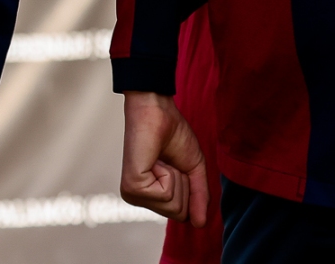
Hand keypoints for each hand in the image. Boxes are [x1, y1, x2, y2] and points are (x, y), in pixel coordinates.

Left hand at [119, 91, 209, 224]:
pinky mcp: (132, 187)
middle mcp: (139, 198)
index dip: (190, 189)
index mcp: (151, 195)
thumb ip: (199, 198)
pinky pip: (166, 195)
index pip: (183, 215)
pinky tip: (154, 160)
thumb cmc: (173, 134)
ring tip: (160, 159)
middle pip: (180, 214)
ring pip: (174, 206)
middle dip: (184, 184)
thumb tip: (201, 224)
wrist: (157, 110)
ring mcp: (134, 194)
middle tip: (168, 161)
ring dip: (176, 177)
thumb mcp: (194, 169)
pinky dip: (168, 174)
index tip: (177, 165)